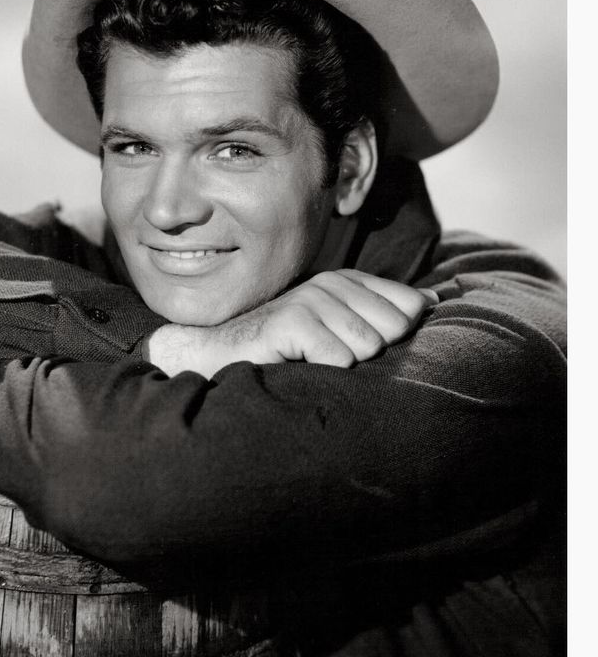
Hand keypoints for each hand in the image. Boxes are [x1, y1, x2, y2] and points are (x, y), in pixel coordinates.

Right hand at [147, 269, 438, 377]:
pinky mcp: (293, 320)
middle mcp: (333, 283)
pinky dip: (322, 374)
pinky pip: (339, 360)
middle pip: (394, 331)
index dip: (395, 338)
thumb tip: (435, 300)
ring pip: (368, 348)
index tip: (358, 348)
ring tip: (311, 363)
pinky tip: (297, 366)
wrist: (220, 353)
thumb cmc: (284, 347)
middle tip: (330, 357)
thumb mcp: (338, 326)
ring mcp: (313, 298)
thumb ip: (385, 310)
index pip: (411, 308)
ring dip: (342, 367)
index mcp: (350, 281)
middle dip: (370, 355)